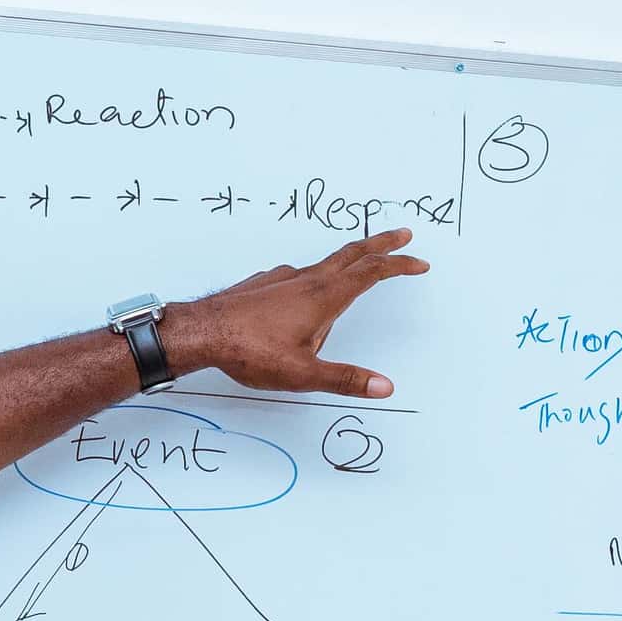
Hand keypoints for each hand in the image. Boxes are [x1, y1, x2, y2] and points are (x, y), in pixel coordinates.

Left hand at [166, 229, 428, 399]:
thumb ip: (345, 379)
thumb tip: (384, 386)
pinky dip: (313, 282)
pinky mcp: (265, 284)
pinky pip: (298, 278)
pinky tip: (302, 301)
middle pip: (352, 254)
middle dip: (381, 243)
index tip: (419, 262)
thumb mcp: (303, 374)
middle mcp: (307, 280)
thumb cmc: (250, 351)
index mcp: (324, 297)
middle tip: (403, 234)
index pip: (371, 272)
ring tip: (349, 286)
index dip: (399, 265)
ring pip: (324, 265)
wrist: (202, 332)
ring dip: (347, 264)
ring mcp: (283, 278)